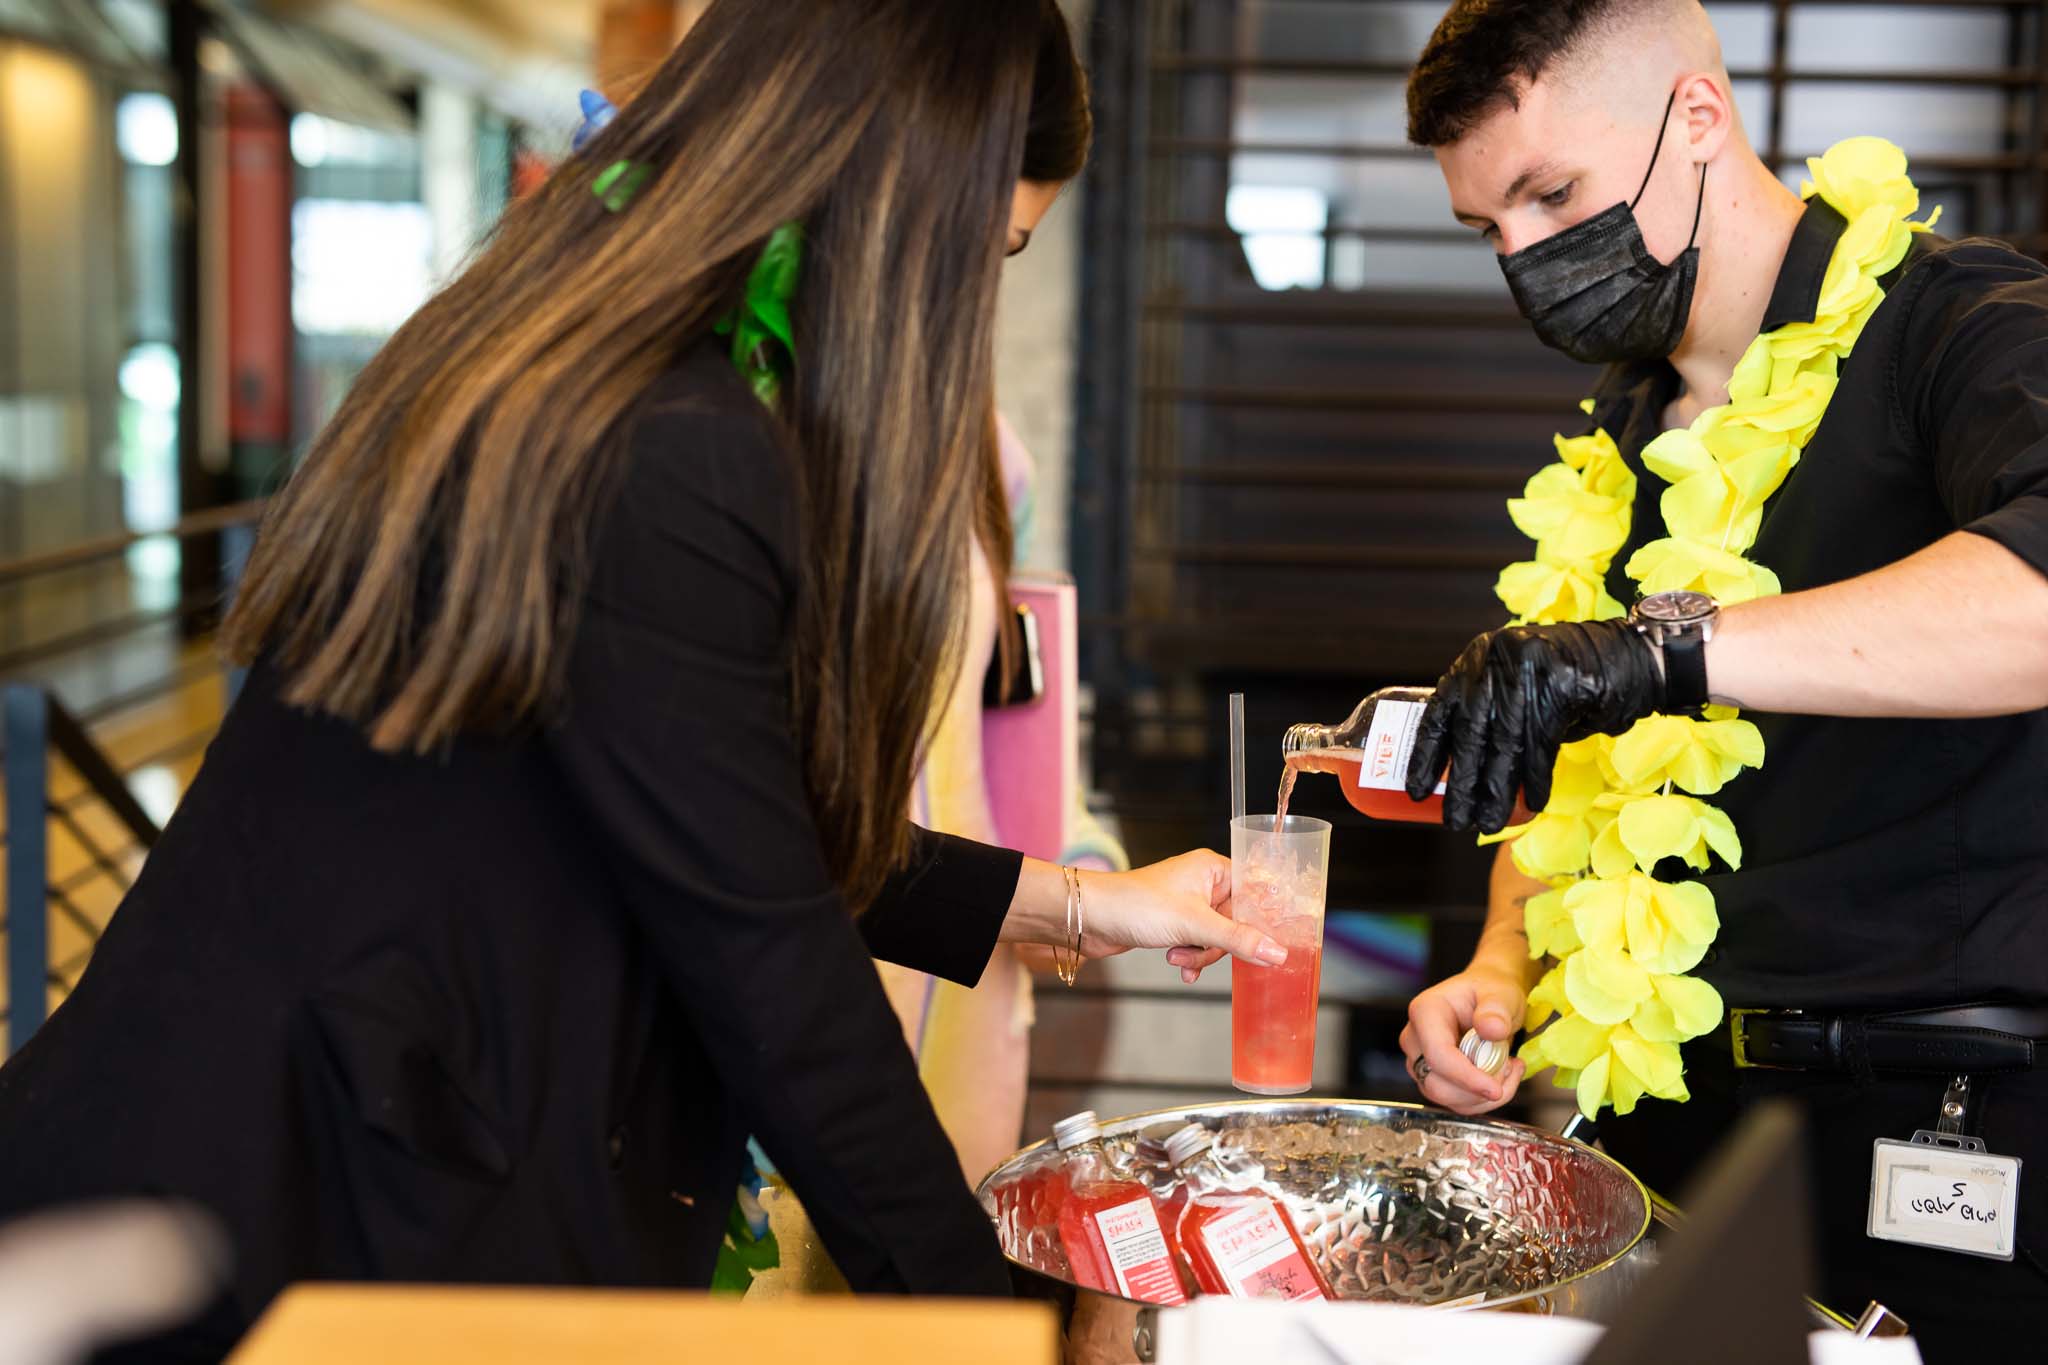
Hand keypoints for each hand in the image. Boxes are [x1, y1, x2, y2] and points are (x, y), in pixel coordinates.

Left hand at [1077, 852, 1288, 971]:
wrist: (1090, 918)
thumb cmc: (1136, 905)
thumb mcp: (1194, 924)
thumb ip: (1239, 939)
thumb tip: (1278, 952)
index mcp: (1213, 869)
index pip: (1254, 893)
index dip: (1262, 919)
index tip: (1272, 942)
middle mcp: (1203, 883)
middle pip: (1236, 921)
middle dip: (1218, 944)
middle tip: (1198, 949)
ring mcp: (1188, 904)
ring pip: (1216, 937)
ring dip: (1199, 953)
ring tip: (1177, 956)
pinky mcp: (1174, 922)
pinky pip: (1197, 943)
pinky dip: (1190, 957)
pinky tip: (1179, 966)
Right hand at [1398, 960, 1528, 1114]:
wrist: (1489, 998)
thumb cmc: (1491, 992)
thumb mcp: (1501, 993)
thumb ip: (1496, 1009)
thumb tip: (1491, 1029)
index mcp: (1425, 1012)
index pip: (1438, 1055)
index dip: (1466, 1077)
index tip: (1496, 1089)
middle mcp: (1415, 1039)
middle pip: (1436, 1084)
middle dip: (1477, 1089)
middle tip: (1511, 1067)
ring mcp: (1420, 1061)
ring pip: (1446, 1098)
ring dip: (1483, 1096)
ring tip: (1509, 1068)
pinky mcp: (1432, 1078)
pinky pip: (1456, 1102)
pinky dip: (1482, 1098)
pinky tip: (1500, 1075)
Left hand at [1405, 619, 1663, 832]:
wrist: (1624, 659)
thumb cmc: (1560, 684)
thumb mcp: (1512, 690)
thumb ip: (1485, 717)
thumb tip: (1455, 772)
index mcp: (1474, 661)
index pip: (1439, 712)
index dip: (1425, 755)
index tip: (1417, 791)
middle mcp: (1494, 661)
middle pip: (1471, 734)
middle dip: (1461, 784)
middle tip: (1453, 822)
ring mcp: (1527, 671)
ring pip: (1505, 744)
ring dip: (1496, 791)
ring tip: (1487, 824)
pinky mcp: (1560, 686)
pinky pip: (1541, 744)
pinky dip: (1535, 779)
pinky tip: (1531, 804)